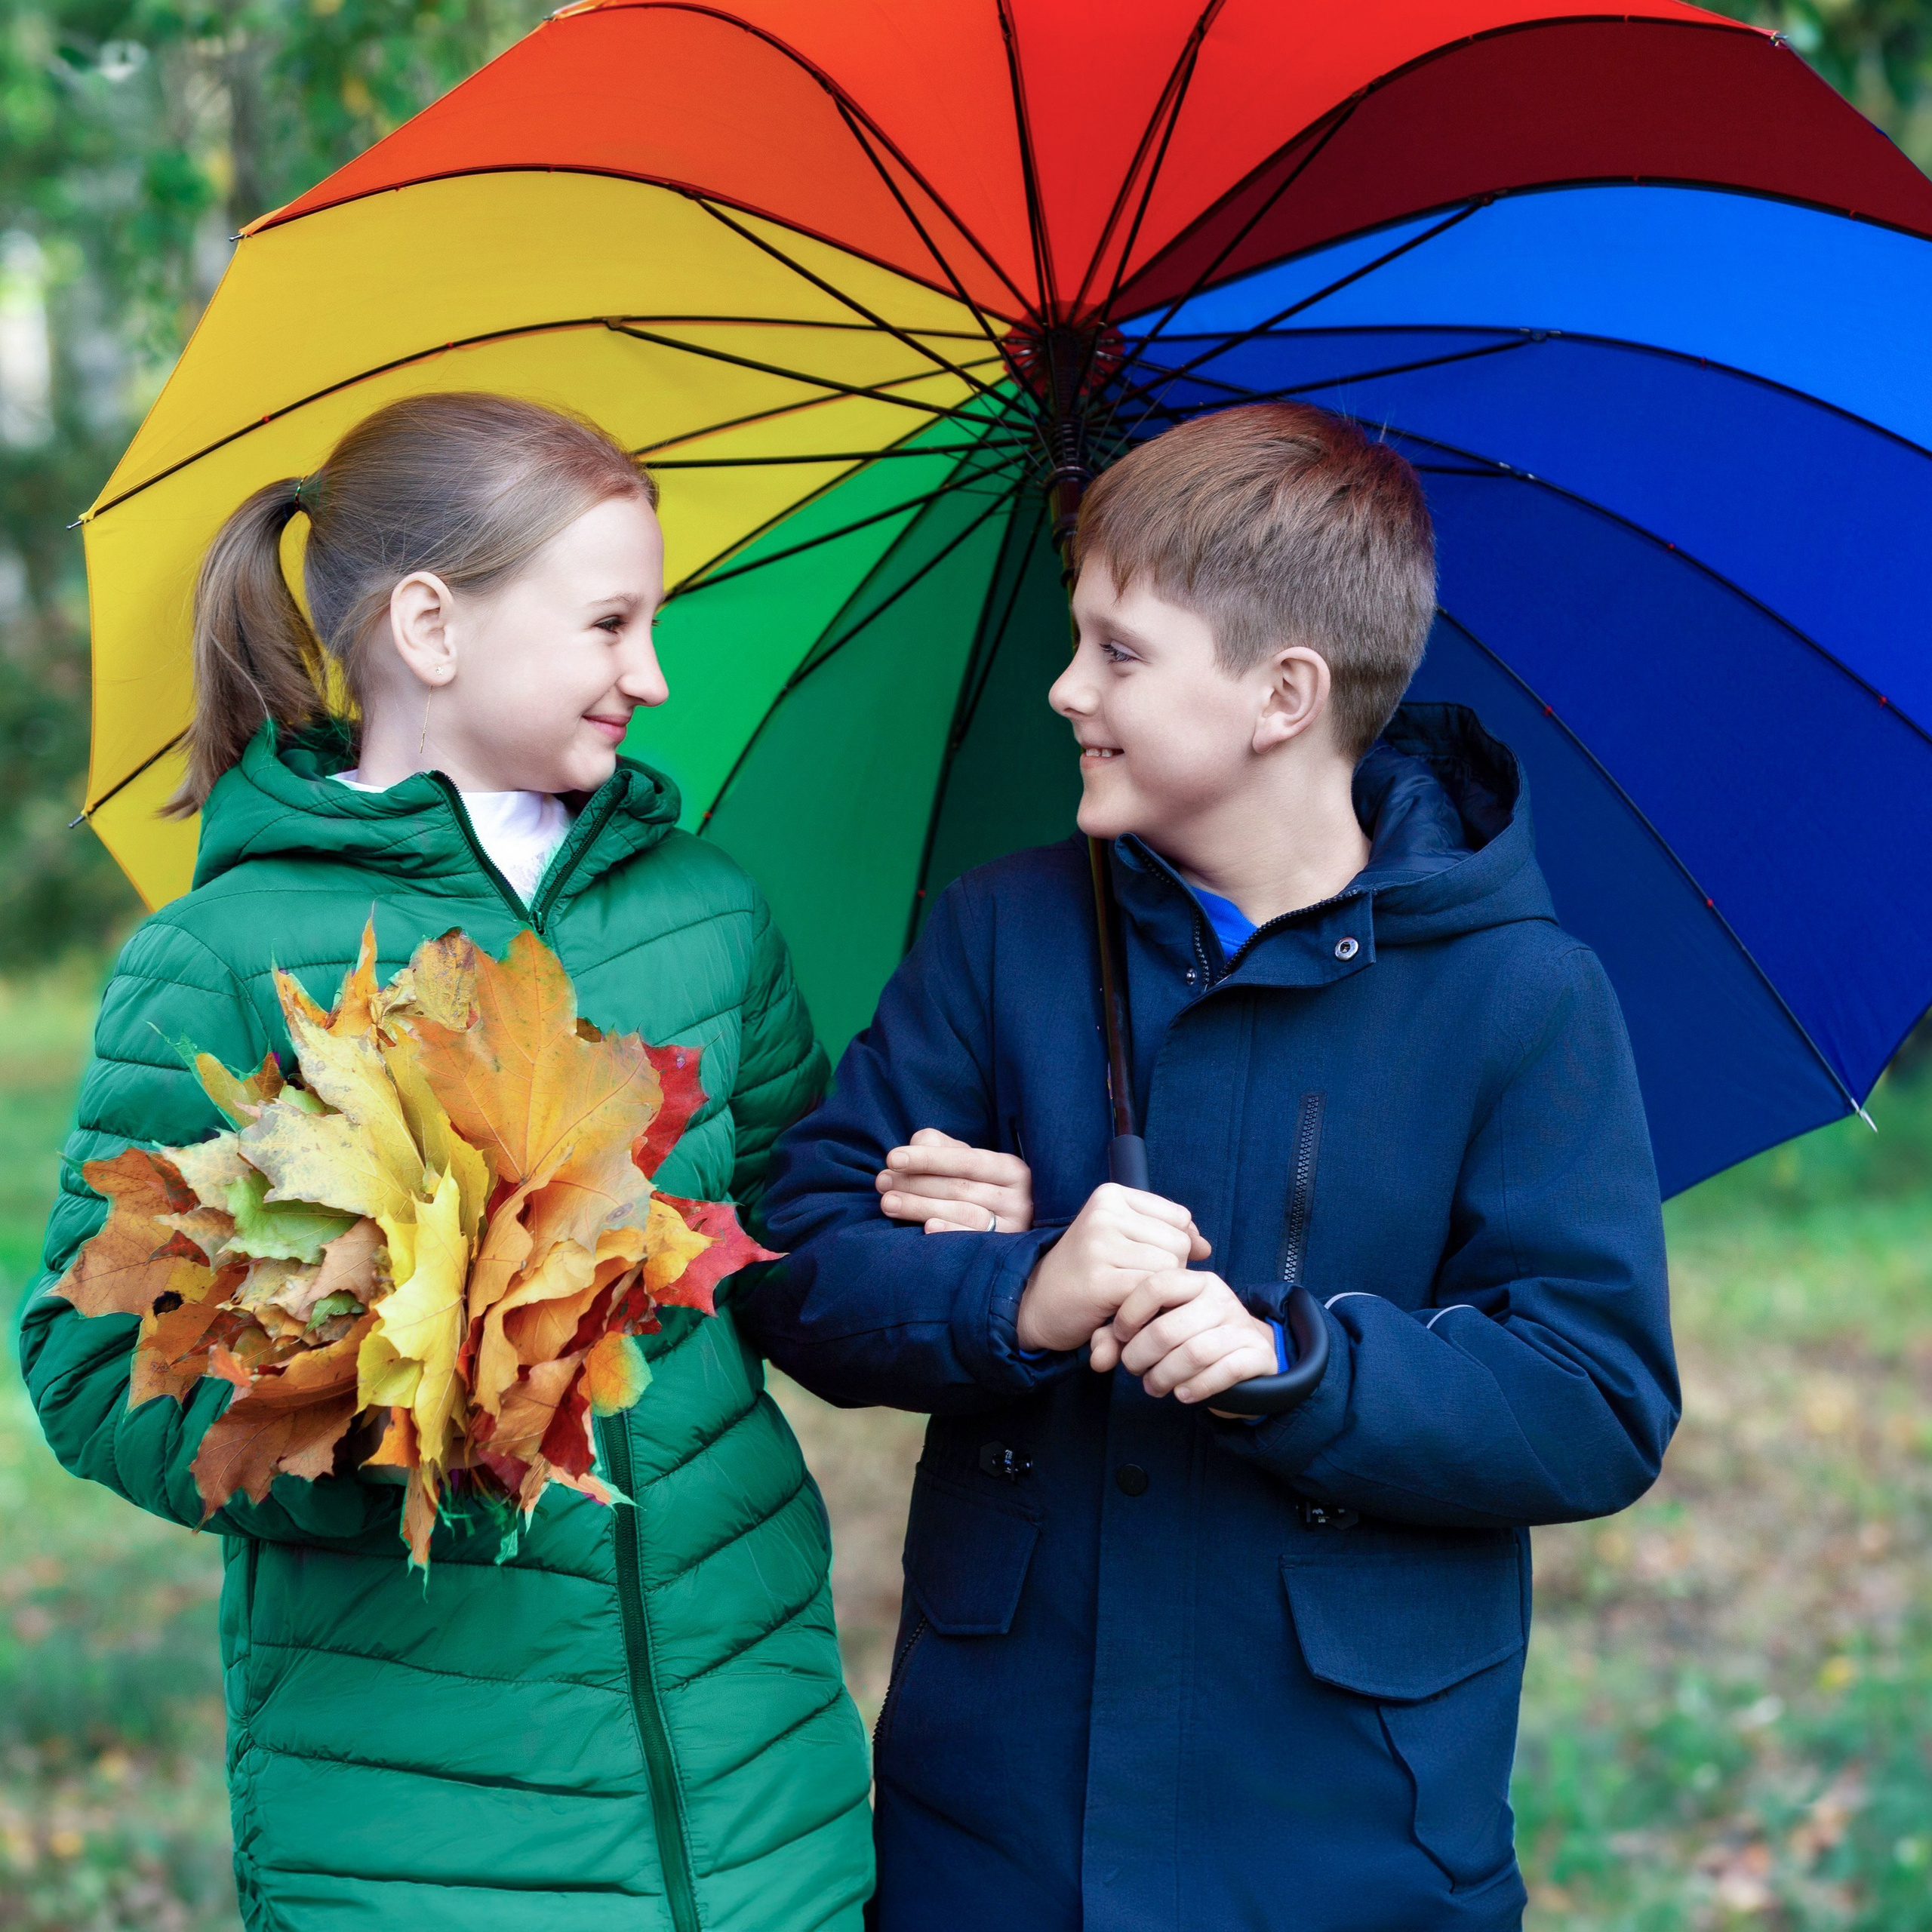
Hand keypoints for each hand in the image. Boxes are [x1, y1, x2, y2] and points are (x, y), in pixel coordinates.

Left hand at [877, 1128, 1033, 1233]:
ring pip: (963, 1212)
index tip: (893, 1158)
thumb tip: (915, 1146)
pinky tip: (926, 1228)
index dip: (928, 1159)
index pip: (965, 1160)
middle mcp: (1017, 1198)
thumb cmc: (979, 1188)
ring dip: (920, 1207)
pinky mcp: (1003, 1251)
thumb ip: (941, 1147)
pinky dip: (950, 1232)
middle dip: (915, 1183)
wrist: (1011, 1231)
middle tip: (882, 1182)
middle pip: (960, 1187)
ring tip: (888, 1202)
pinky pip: (973, 1240)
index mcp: (1010, 1169)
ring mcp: (1013, 1228)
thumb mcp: (967, 1163)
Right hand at [1015, 1184, 1209, 1353]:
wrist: (1036, 1303)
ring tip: (1130, 1298)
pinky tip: (1127, 1313)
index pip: (1179, 1217)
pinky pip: (1152, 1290)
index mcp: (1110, 1195)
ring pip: (1169, 1267)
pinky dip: (1148, 1308)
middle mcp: (1104, 1213)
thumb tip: (1205, 1246)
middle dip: (1169, 1272)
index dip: (1176, 1247)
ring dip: (1159, 1292)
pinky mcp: (1100, 1279)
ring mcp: (1100, 1244)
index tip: (1148, 1264)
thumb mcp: (1122, 1239)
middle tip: (1135, 1286)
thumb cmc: (1086, 1271)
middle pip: (1178, 1243)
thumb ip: (1165, 1234)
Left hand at [1089, 1269, 1276, 1406]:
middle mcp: (1219, 1297)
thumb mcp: (1155, 1328)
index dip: (1130, 1313)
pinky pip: (1223, 1372)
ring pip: (1193, 1354)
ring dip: (1165, 1377)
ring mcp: (1241, 1324)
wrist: (1245, 1355)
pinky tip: (1183, 1394)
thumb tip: (1098, 1360)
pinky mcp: (1257, 1353)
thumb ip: (1120, 1338)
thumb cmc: (1189, 1338)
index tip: (1120, 1336)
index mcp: (1193, 1280)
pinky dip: (1196, 1387)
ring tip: (1154, 1386)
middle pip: (1167, 1328)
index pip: (1156, 1284)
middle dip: (1140, 1357)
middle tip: (1134, 1370)